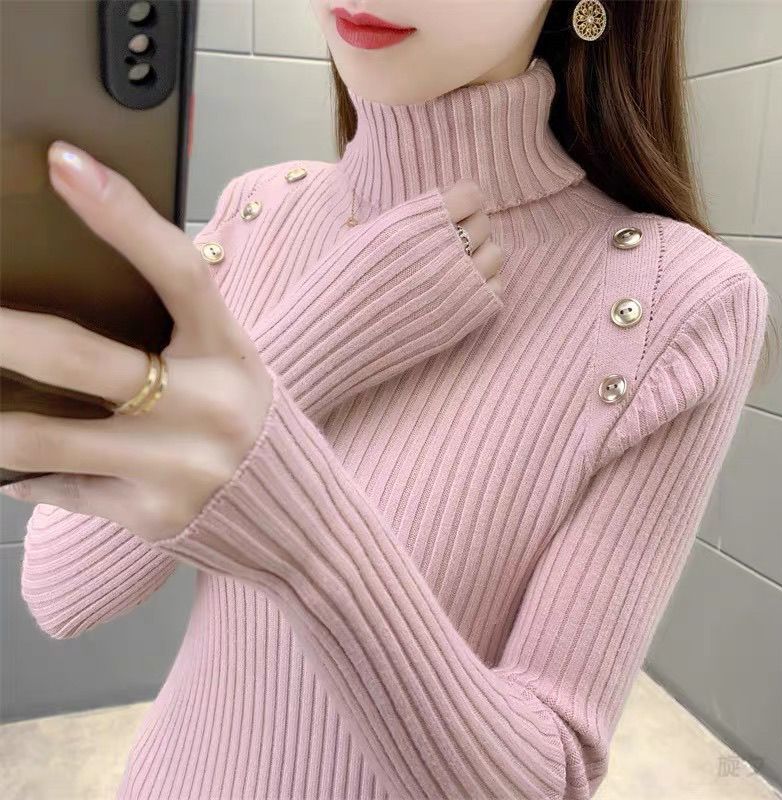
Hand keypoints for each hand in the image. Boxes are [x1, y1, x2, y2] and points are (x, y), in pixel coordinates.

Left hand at [0, 141, 274, 542]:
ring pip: (45, 439)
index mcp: (232, 353)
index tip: (62, 162)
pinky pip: (59, 490)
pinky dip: (24, 475)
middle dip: (3, 336)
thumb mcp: (227, 366)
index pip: (181, 271)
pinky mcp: (152, 517)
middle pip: (85, 361)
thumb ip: (169, 334)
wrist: (295, 517)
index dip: (123, 216)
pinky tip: (14, 468)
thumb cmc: (246, 421)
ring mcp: (179, 468)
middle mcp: (210, 408)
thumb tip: (66, 298)